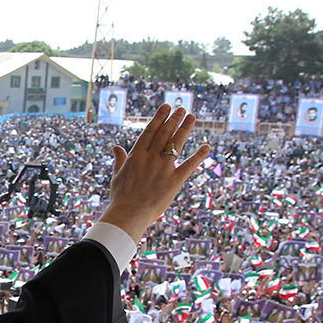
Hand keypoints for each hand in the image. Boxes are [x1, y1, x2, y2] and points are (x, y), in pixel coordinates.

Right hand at [99, 104, 210, 242]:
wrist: (128, 214)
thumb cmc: (121, 198)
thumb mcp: (117, 176)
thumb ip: (120, 160)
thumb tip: (116, 147)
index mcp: (136, 155)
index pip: (150, 131)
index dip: (159, 118)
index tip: (166, 107)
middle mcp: (151, 158)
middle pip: (165, 133)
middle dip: (174, 119)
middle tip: (181, 109)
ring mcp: (163, 168)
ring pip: (176, 143)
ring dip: (185, 129)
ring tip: (191, 117)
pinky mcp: (174, 181)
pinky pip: (189, 165)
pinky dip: (198, 156)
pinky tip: (206, 147)